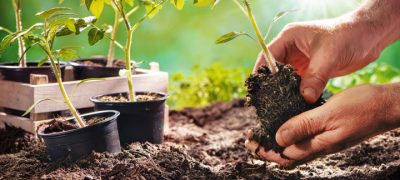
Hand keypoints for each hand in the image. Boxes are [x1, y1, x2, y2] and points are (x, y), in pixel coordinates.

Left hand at [245, 84, 399, 166]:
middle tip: (251, 139)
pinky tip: (286, 123)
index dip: (265, 151)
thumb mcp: (329, 114)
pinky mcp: (329, 132)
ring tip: (263, 132)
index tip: (249, 142)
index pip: (284, 155)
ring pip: (295, 147)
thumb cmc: (362, 108)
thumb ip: (304, 126)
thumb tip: (279, 139)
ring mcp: (325, 140)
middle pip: (287, 155)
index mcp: (318, 145)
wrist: (387, 106)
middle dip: (267, 149)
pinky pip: (305, 137)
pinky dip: (291, 133)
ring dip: (277, 142)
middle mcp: (320, 146)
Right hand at [254, 0, 399, 103]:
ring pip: (284, 79)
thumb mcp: (329, 56)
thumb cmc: (348, 36)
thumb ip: (315, 77)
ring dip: (283, 92)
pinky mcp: (309, 70)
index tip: (259, 92)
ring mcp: (300, 60)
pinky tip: (294, 106)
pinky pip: (297, 84)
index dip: (262, 74)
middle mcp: (291, 49)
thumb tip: (305, 98)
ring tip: (278, 108)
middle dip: (270, 86)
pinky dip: (295, 94)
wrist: (368, 37)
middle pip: (273, 70)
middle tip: (266, 104)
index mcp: (289, 38)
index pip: (267, 57)